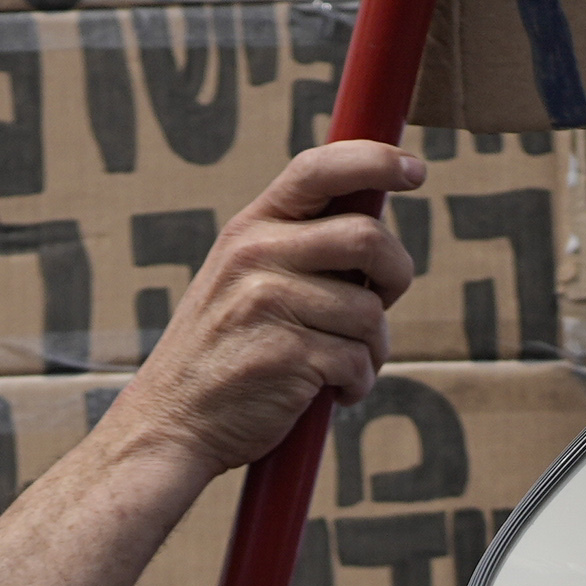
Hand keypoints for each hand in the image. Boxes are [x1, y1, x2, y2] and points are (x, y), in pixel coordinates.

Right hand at [95, 140, 420, 485]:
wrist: (171, 423)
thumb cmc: (223, 352)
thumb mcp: (242, 279)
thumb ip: (297, 249)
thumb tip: (375, 234)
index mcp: (249, 229)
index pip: (318, 170)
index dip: (374, 161)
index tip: (414, 169)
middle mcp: (256, 255)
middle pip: (367, 238)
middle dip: (397, 273)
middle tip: (386, 299)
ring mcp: (268, 303)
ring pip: (371, 311)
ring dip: (373, 348)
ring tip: (342, 365)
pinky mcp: (286, 355)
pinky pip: (358, 360)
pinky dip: (357, 383)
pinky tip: (331, 392)